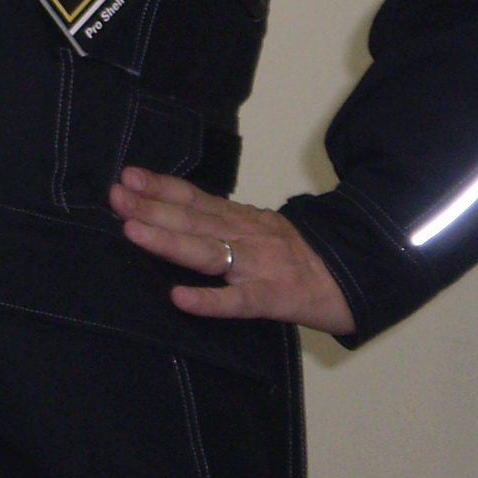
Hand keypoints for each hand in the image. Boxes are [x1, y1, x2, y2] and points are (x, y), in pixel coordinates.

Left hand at [110, 168, 355, 336]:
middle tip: (115, 195)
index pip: (195, 198)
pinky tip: (180, 299)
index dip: (161, 186)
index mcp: (242, 219)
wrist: (361, 275)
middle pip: (192, 220)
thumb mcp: (262, 228)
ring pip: (207, 252)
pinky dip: (209, 301)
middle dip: (151, 206)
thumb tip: (172, 215)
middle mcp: (246, 235)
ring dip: (168, 240)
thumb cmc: (304, 256)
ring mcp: (259, 266)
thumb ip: (223, 223)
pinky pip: (238, 301)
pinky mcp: (274, 298)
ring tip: (132, 230)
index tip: (127, 176)